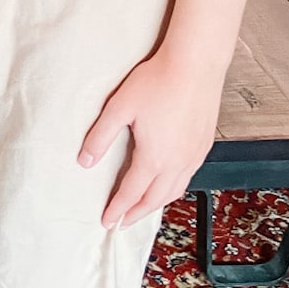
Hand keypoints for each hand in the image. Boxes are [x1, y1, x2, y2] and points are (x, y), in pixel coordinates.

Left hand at [79, 47, 223, 229]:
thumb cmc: (158, 81)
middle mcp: (178, 162)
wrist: (196, 64)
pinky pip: (188, 177)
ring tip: (142, 210)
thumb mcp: (119, 107)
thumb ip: (100, 137)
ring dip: (156, 204)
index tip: (107, 221)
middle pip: (155, 199)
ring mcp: (194, 155)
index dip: (118, 209)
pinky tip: (167, 184)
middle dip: (136, 214)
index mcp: (155, 157)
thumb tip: (85, 162)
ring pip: (174, 190)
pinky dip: (173, 188)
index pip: (132, 193)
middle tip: (122, 223)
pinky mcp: (204, 145)